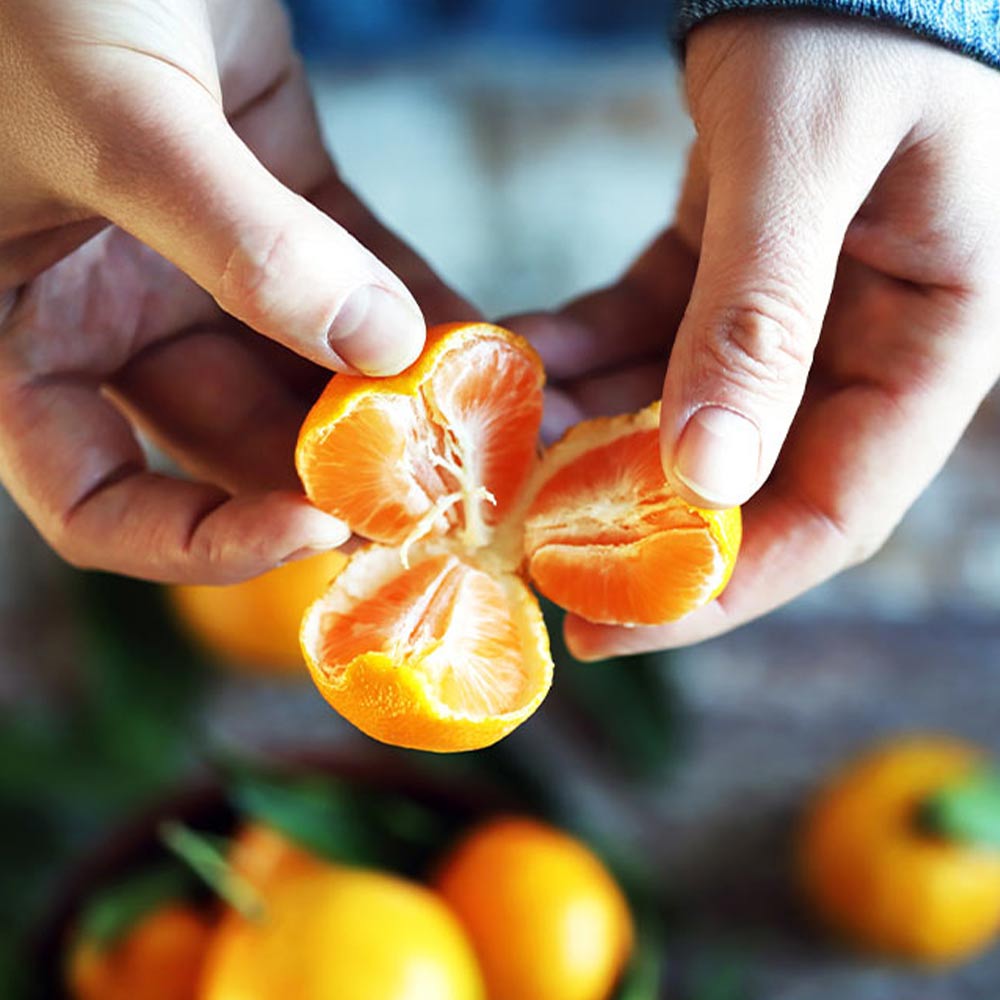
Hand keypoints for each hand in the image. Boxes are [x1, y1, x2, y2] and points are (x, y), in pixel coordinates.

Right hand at [0, 0, 471, 581]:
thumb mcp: (116, 122)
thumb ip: (241, 245)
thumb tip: (373, 349)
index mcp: (22, 333)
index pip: (98, 502)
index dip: (199, 540)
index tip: (311, 527)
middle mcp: (110, 314)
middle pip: (236, 438)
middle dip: (336, 471)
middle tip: (440, 494)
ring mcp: (200, 261)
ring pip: (307, 368)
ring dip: (395, 401)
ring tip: (487, 430)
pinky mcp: (280, 198)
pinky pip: (358, 278)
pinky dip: (419, 314)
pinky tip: (488, 349)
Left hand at [510, 14, 999, 657]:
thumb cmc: (858, 13)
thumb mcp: (808, 159)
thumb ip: (759, 316)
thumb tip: (710, 475)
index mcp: (935, 346)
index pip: (834, 515)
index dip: (724, 586)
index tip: (613, 624)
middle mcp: (869, 347)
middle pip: (748, 483)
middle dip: (634, 521)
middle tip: (529, 553)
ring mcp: (797, 315)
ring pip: (681, 415)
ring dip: (588, 434)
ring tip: (500, 453)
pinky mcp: (730, 272)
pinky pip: (647, 336)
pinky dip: (581, 353)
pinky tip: (515, 360)